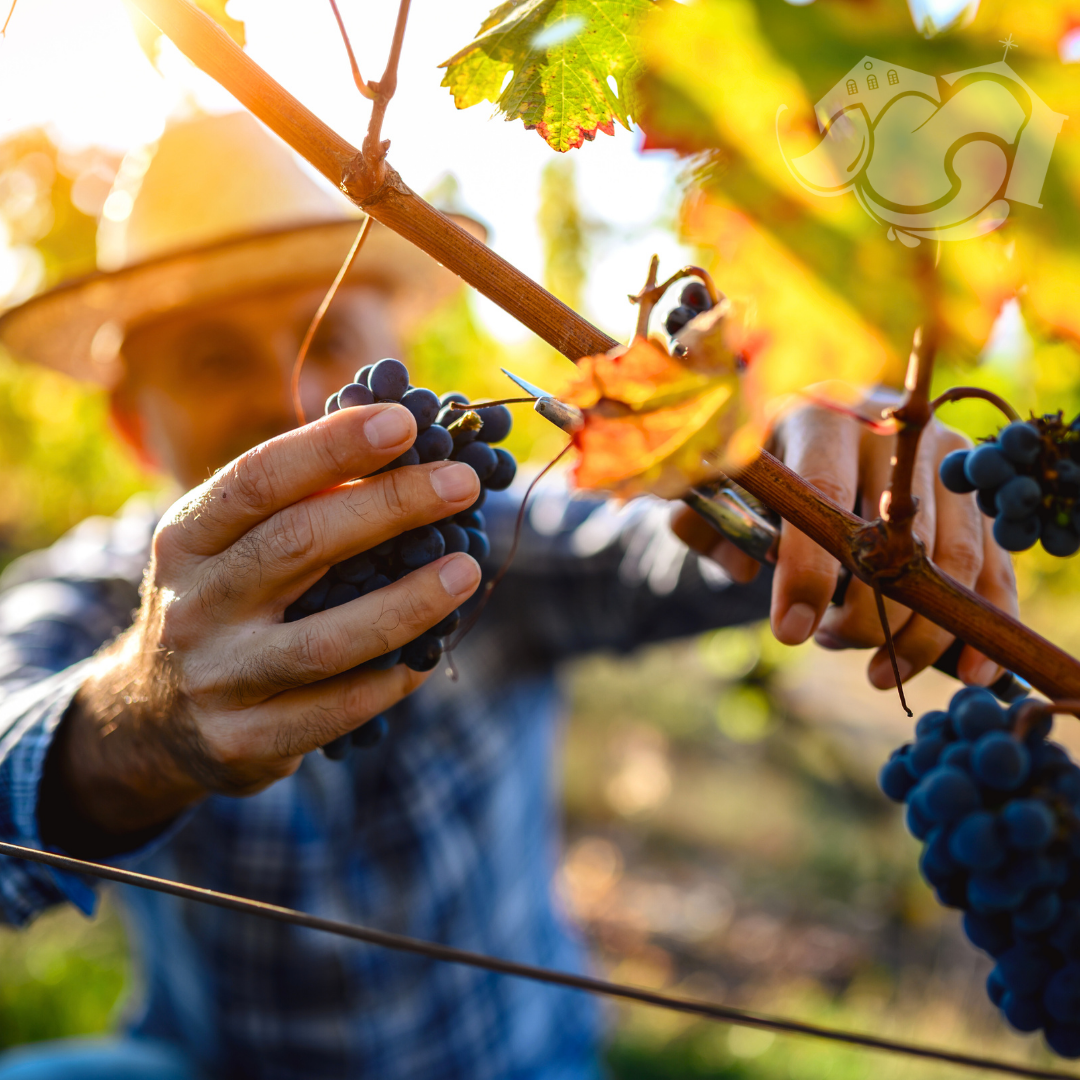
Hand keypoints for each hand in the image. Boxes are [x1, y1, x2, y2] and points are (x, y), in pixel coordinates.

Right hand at [55, 404, 481, 836]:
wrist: (152, 719)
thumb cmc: (222, 603)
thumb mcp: (229, 545)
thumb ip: (296, 503)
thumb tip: (407, 448)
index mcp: (187, 538)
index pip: (259, 480)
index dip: (332, 446)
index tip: (405, 423)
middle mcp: (194, 605)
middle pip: (299, 545)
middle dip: (391, 506)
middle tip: (462, 483)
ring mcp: (217, 678)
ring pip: (325, 642)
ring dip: (407, 603)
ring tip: (465, 570)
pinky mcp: (243, 741)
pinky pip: (336, 711)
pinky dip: (390, 681)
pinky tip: (428, 656)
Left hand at [671, 403, 1018, 689]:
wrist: (829, 416)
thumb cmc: (771, 459)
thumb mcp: (725, 481)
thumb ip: (709, 523)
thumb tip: (743, 569)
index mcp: (821, 418)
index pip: (824, 495)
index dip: (808, 570)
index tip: (792, 633)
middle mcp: (893, 433)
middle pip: (895, 540)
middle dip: (865, 616)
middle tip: (828, 643)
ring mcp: (945, 456)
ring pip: (952, 560)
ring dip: (920, 632)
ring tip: (880, 670)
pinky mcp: (975, 488)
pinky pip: (994, 563)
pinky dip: (984, 620)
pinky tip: (969, 670)